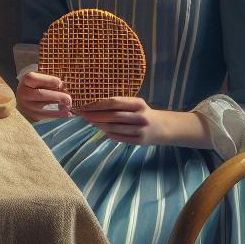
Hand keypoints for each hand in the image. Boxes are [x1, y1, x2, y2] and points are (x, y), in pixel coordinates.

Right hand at [17, 70, 73, 121]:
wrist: (26, 100)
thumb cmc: (37, 87)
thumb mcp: (39, 81)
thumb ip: (50, 81)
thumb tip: (64, 86)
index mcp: (26, 81)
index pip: (33, 78)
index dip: (48, 80)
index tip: (60, 83)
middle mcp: (23, 93)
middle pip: (40, 94)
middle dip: (56, 96)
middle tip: (68, 99)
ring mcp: (26, 106)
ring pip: (43, 108)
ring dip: (58, 108)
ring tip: (68, 107)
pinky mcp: (31, 116)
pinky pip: (46, 117)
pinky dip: (58, 115)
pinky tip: (67, 114)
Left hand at [77, 96, 208, 147]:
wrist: (162, 127)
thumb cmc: (142, 113)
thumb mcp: (135, 104)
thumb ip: (119, 104)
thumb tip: (94, 105)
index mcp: (138, 104)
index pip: (114, 102)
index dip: (97, 104)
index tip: (85, 105)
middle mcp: (140, 116)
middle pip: (112, 116)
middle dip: (95, 115)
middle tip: (82, 114)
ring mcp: (140, 129)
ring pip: (114, 128)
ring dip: (99, 125)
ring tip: (90, 122)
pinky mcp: (139, 141)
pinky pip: (119, 137)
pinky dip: (109, 134)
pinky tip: (102, 130)